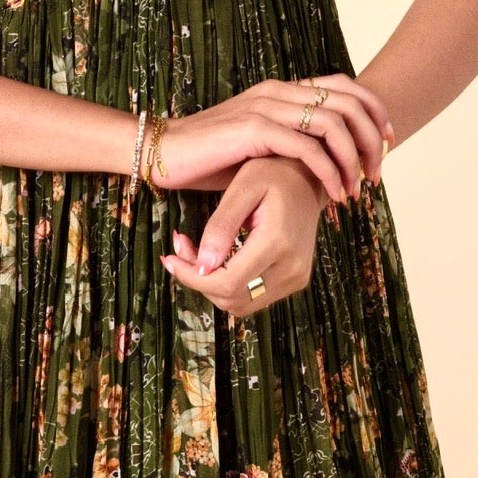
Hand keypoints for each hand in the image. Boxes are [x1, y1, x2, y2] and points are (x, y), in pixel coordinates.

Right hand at [150, 75, 393, 206]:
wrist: (162, 154)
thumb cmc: (210, 157)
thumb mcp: (259, 144)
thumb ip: (291, 140)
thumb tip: (328, 159)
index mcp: (282, 89)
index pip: (345, 86)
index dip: (374, 111)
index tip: (387, 145)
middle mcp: (278, 91)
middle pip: (348, 103)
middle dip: (373, 138)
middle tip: (377, 172)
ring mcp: (266, 107)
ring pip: (333, 123)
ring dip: (354, 157)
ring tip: (357, 187)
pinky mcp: (254, 130)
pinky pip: (307, 146)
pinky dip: (329, 171)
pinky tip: (333, 193)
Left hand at [160, 156, 325, 315]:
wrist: (307, 178)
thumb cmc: (272, 174)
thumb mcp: (242, 188)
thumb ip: (221, 226)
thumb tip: (202, 267)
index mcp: (279, 241)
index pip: (229, 282)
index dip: (193, 278)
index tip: (170, 258)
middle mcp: (293, 267)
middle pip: (233, 298)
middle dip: (198, 280)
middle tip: (180, 247)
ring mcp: (297, 277)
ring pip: (241, 304)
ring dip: (212, 285)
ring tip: (196, 252)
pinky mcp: (296, 280)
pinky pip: (253, 297)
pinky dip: (229, 285)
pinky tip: (218, 259)